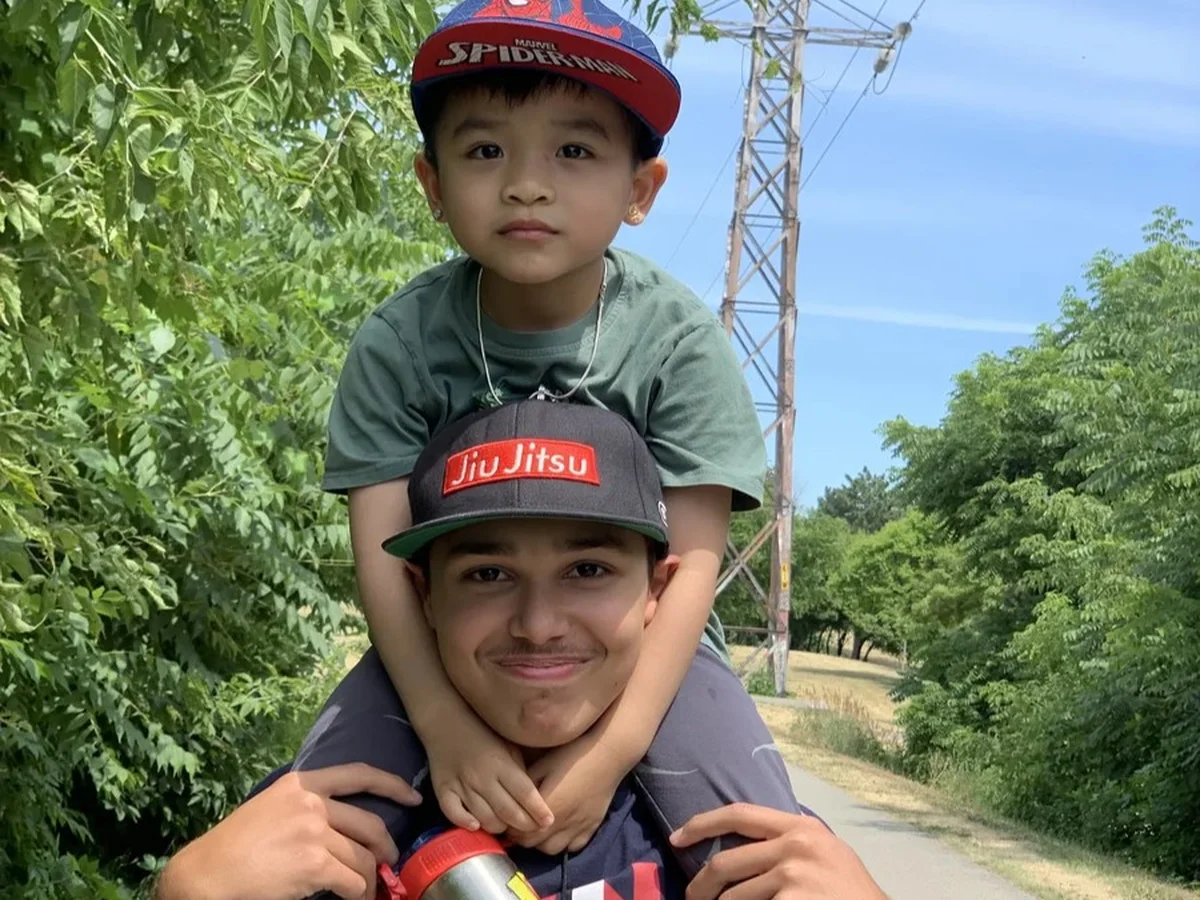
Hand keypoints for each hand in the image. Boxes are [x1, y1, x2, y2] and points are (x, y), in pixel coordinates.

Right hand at [155, 763, 420, 899]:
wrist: (206, 876)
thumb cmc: (233, 848)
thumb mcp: (270, 808)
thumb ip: (305, 809)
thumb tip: (342, 828)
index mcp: (300, 784)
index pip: (358, 774)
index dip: (392, 785)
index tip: (412, 797)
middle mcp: (311, 802)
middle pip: (369, 823)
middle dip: (386, 846)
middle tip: (388, 861)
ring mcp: (314, 831)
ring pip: (362, 857)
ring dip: (369, 878)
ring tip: (365, 889)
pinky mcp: (315, 863)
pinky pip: (352, 881)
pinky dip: (357, 893)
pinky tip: (352, 898)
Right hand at [424, 707, 554, 835]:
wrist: (446, 719)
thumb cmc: (483, 733)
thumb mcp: (508, 746)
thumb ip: (519, 771)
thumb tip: (533, 800)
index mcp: (502, 763)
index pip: (525, 794)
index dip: (539, 811)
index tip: (548, 822)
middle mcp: (482, 776)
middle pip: (508, 812)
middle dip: (524, 825)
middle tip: (532, 830)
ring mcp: (461, 784)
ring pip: (484, 818)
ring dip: (499, 827)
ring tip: (507, 826)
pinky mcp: (442, 789)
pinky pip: (453, 814)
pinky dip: (465, 823)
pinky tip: (476, 825)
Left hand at [508, 729, 628, 853]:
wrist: (607, 755)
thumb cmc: (572, 755)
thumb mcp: (543, 765)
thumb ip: (526, 788)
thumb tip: (512, 800)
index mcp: (548, 808)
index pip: (521, 833)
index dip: (511, 829)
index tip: (508, 820)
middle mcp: (562, 823)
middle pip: (534, 844)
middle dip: (524, 837)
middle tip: (521, 824)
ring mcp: (579, 827)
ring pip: (552, 850)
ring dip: (542, 843)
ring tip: (540, 829)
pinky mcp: (592, 827)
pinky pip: (573, 847)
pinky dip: (564, 843)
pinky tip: (561, 830)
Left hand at [671, 803, 886, 899]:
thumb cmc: (851, 892)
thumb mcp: (824, 852)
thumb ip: (788, 842)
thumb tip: (740, 847)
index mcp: (801, 827)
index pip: (739, 814)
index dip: (701, 824)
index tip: (677, 838)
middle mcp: (795, 846)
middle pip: (726, 863)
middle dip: (700, 885)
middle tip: (691, 899)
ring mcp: (793, 875)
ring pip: (734, 898)